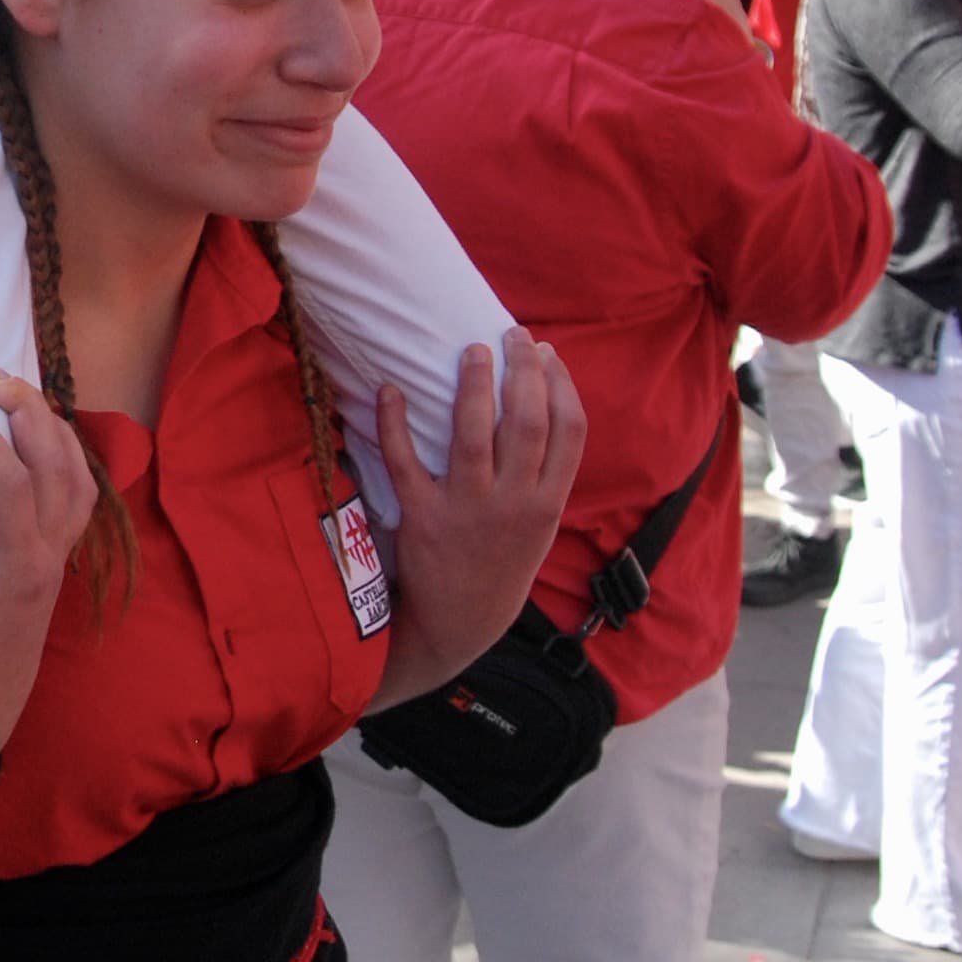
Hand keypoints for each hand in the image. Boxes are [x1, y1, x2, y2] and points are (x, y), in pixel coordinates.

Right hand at [0, 367, 98, 767]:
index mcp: (20, 569)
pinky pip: (76, 495)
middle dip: (27, 411)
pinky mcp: (53, 561)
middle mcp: (50, 557)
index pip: (9, 483)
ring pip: (77, 476)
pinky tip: (36, 438)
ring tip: (15, 392)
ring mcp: (58, 558)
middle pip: (58, 465)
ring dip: (52, 428)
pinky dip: (63, 456)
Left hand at [374, 333, 584, 690]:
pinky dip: (395, 423)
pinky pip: (404, 461)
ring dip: (472, 385)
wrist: (458, 626)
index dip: (562, 385)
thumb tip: (540, 404)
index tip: (548, 354)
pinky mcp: (422, 518)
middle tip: (513, 336)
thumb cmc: (501, 563)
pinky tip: (391, 390)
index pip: (570, 432)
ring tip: (472, 351)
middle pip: (526, 423)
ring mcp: (467, 510)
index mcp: (548, 505)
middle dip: (523, 370)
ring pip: (472, 434)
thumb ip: (544, 475)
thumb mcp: (539, 526)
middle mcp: (514, 505)